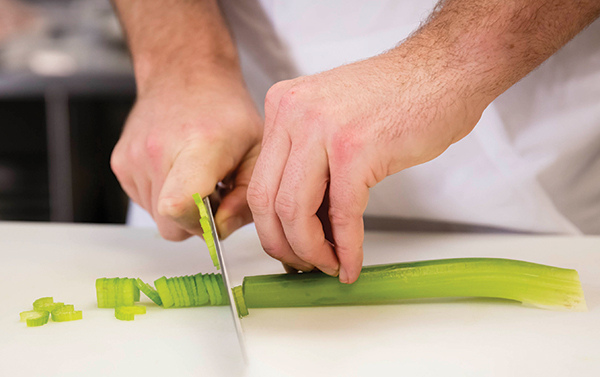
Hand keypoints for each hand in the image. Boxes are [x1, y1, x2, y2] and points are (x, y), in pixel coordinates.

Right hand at [111, 75, 261, 240]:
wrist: (185, 73)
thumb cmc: (226, 112)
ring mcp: (133, 157)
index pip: (179, 207)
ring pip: (157, 217)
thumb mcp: (259, 151)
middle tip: (214, 191)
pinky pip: (145, 201)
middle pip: (169, 225)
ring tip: (196, 174)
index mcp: (198, 147)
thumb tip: (221, 230)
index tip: (217, 210)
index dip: (200, 224)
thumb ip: (248, 197)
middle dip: (195, 221)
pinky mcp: (120, 162)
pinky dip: (164, 194)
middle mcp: (157, 152)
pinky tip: (178, 169)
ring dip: (180, 207)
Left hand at [247, 48, 488, 282]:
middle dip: (283, 245)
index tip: (289, 247)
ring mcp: (322, 129)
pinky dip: (347, 248)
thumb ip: (312, 167)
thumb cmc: (399, 98)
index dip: (270, 226)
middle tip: (304, 265)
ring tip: (330, 265)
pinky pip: (342, 214)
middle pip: (266, 200)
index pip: (259, 180)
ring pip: (295, 211)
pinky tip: (352, 263)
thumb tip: (306, 224)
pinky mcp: (356, 149)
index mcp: (283, 107)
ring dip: (312, 251)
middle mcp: (293, 114)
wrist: (445, 70)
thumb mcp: (334, 124)